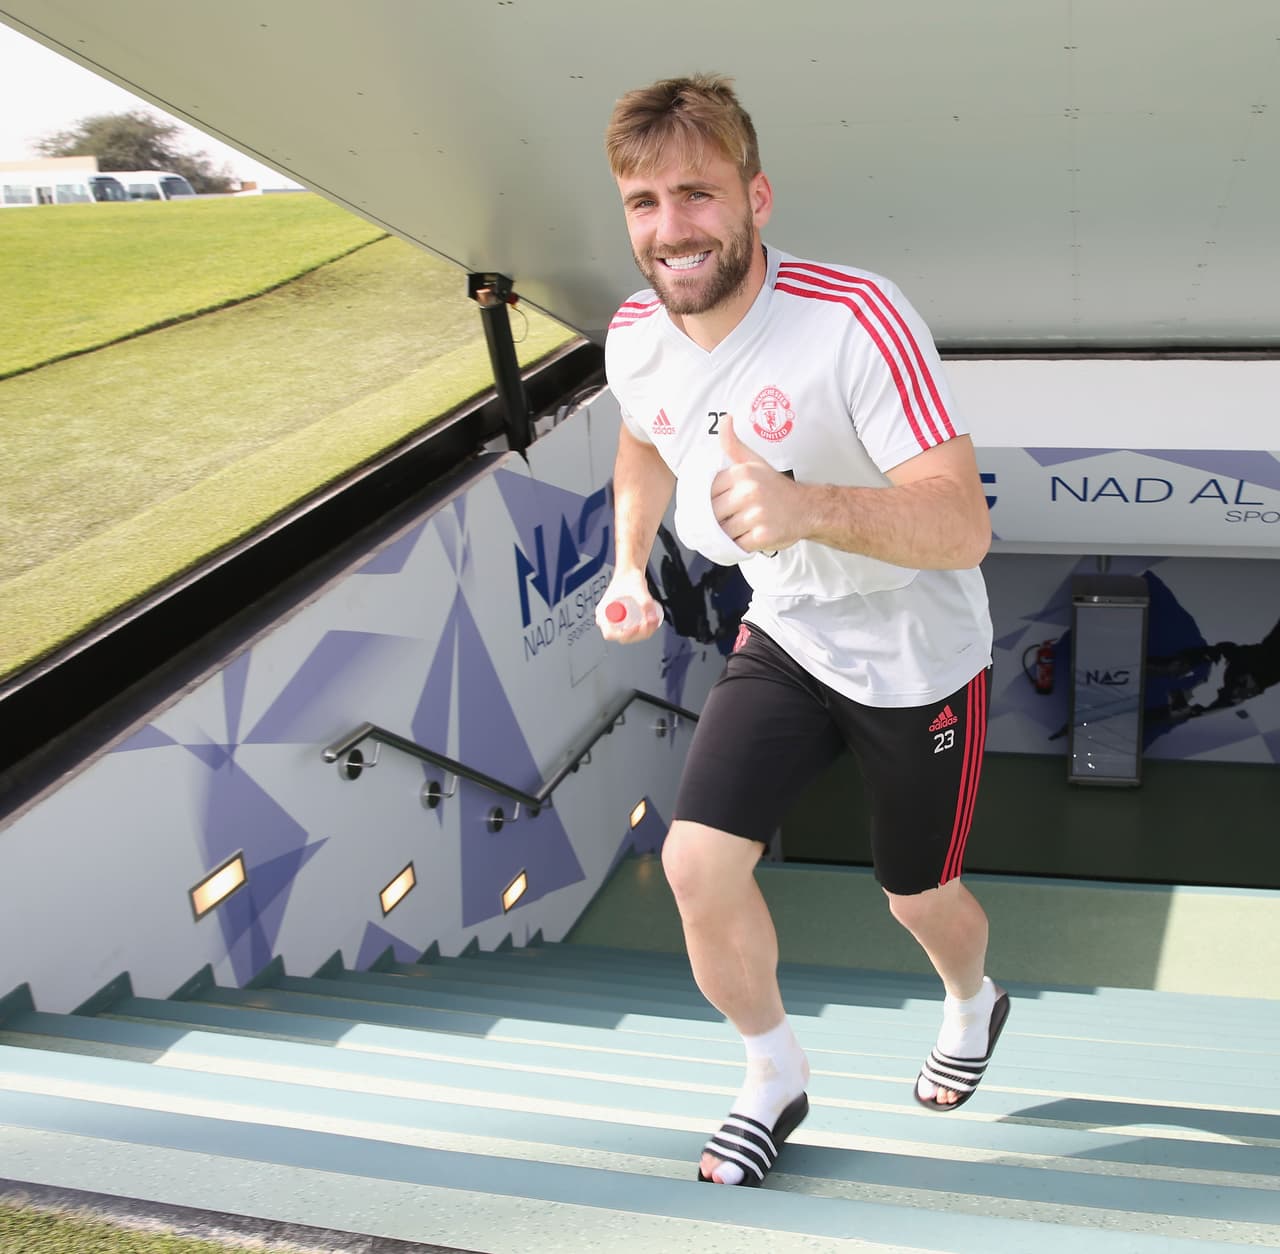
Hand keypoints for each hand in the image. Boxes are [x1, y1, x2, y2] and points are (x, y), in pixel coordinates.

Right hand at [595, 570, 662, 642]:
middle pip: (622, 637)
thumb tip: (652, 615)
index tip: (636, 627)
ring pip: (630, 636)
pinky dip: (644, 630)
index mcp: (603, 613)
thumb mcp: (637, 589)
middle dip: (638, 633)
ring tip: (653, 622)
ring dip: (643, 633)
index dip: (624, 634)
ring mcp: (617, 621)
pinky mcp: (626, 621)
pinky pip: (634, 631)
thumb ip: (645, 601)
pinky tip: (652, 623)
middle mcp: (608, 619)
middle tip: (648, 623)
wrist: (631, 572)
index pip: (610, 633)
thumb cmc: (628, 578)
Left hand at [711, 414, 804, 551]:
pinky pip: (737, 545)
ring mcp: (756, 515)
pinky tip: (749, 537)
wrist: (807, 508)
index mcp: (742, 473)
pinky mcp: (762, 536)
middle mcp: (749, 492)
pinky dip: (739, 545)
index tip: (721, 504)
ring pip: (724, 531)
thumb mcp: (754, 462)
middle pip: (713, 514)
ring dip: (728, 534)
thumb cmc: (775, 487)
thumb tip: (725, 419)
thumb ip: (734, 445)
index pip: (708, 493)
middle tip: (731, 518)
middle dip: (718, 520)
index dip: (711, 501)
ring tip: (741, 528)